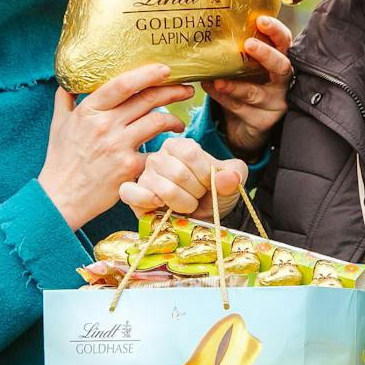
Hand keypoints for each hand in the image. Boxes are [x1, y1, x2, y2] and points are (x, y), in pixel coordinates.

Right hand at [38, 64, 192, 229]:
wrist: (61, 198)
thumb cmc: (61, 161)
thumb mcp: (58, 125)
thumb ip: (65, 100)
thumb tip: (68, 81)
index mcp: (89, 111)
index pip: (122, 84)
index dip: (147, 74)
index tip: (165, 69)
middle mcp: (105, 126)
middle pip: (147, 100)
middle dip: (172, 91)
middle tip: (186, 89)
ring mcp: (118, 147)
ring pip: (158, 122)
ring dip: (174, 120)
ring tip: (179, 124)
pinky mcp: (129, 168)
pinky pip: (155, 153)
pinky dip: (165, 150)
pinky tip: (169, 151)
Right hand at [121, 137, 248, 221]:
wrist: (204, 218)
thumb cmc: (214, 194)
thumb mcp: (231, 182)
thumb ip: (234, 175)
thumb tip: (229, 177)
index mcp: (179, 145)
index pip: (190, 153)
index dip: (205, 174)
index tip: (210, 184)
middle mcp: (158, 157)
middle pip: (178, 173)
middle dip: (195, 193)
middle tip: (197, 197)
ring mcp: (143, 176)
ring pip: (163, 189)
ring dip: (182, 204)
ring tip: (186, 205)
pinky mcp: (132, 194)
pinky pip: (130, 193)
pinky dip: (146, 200)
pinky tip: (160, 205)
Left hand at [202, 15, 292, 157]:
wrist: (246, 125)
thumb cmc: (247, 86)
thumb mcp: (246, 68)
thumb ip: (238, 51)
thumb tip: (212, 27)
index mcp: (279, 61)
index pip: (284, 42)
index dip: (276, 31)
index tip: (261, 20)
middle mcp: (282, 82)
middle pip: (281, 66)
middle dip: (265, 55)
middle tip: (248, 44)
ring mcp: (275, 103)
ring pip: (255, 93)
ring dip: (235, 85)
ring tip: (217, 79)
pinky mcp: (263, 122)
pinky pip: (240, 108)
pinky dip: (223, 98)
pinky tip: (211, 88)